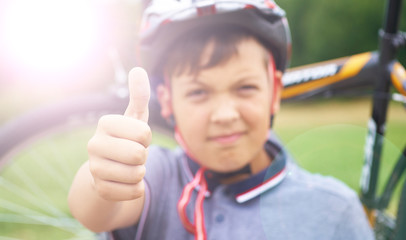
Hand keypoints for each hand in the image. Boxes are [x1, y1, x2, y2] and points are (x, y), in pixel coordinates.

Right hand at [87, 67, 150, 200]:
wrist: (109, 170)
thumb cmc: (127, 139)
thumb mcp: (136, 117)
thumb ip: (139, 94)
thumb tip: (138, 69)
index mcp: (105, 123)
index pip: (144, 133)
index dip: (147, 138)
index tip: (137, 138)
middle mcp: (93, 144)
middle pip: (139, 155)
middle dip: (144, 156)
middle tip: (134, 154)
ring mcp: (94, 168)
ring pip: (137, 174)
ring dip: (140, 172)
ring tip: (129, 167)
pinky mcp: (100, 190)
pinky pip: (133, 191)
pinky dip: (136, 188)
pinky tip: (125, 181)